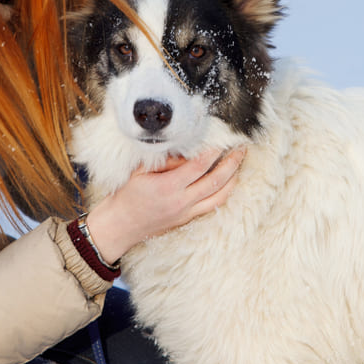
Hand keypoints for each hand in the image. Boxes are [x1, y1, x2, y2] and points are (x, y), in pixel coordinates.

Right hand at [83, 146, 244, 264]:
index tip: (222, 139)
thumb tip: (187, 150)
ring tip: (239, 162)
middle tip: (241, 148)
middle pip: (215, 181)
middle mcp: (181, 201)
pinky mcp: (188, 219)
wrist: (121, 225)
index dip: (213, 151)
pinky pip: (213, 205)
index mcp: (168, 187)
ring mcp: (187, 213)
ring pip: (219, 196)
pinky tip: (229, 181)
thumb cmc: (127, 194)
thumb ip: (165, 160)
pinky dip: (224, 192)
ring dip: (233, 178)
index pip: (198, 166)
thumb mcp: (140, 170)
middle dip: (232, 163)